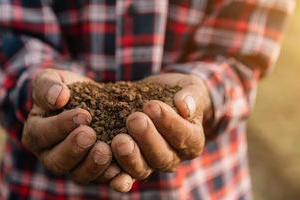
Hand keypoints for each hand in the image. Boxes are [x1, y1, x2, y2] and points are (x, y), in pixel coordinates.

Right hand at [22, 68, 116, 183]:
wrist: (90, 100)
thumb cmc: (67, 89)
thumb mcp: (53, 79)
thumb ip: (48, 85)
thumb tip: (57, 97)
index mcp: (37, 134)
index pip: (43, 134)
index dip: (61, 126)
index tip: (83, 115)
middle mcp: (52, 156)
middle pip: (58, 162)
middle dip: (74, 149)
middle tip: (90, 135)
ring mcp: (74, 168)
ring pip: (79, 175)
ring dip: (93, 166)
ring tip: (105, 151)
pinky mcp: (96, 173)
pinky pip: (102, 180)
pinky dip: (113, 178)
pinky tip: (122, 172)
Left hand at [110, 73, 211, 189]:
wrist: (158, 97)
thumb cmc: (178, 93)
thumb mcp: (189, 88)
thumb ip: (191, 96)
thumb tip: (185, 107)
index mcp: (192, 141)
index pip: (183, 136)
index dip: (168, 123)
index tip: (152, 105)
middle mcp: (173, 157)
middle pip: (162, 156)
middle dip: (147, 139)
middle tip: (134, 119)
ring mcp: (151, 164)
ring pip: (142, 169)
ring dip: (130, 156)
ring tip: (118, 140)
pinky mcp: (131, 164)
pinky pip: (124, 176)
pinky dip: (116, 175)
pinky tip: (107, 166)